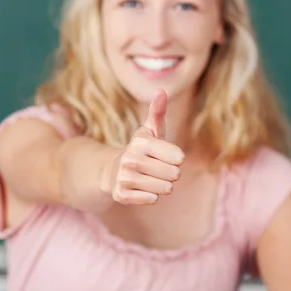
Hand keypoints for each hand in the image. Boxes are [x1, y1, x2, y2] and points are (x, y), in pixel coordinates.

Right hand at [108, 89, 184, 205]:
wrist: (112, 171)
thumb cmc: (140, 150)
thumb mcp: (150, 131)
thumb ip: (157, 112)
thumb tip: (161, 91)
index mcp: (141, 142)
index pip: (178, 157)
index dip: (176, 158)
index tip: (167, 156)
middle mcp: (130, 159)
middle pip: (174, 174)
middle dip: (170, 173)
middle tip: (157, 168)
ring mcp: (124, 178)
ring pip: (165, 188)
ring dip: (162, 185)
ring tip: (150, 178)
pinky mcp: (121, 195)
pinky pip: (152, 199)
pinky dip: (151, 196)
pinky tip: (142, 188)